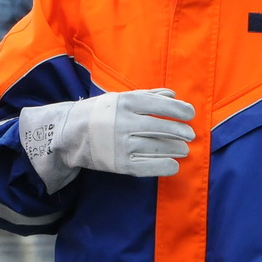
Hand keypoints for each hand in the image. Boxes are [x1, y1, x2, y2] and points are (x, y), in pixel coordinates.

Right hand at [16, 89, 194, 192]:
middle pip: (160, 127)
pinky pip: (148, 166)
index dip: (178, 110)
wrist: (70, 135)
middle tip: (190, 134)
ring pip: (157, 147)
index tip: (190, 114)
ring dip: (175, 148)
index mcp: (124, 103)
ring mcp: (121, 144)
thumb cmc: (99, 113)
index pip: (158, 105)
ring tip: (184, 149)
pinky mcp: (119, 163)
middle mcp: (124, 123)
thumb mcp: (119, 99)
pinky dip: (164, 166)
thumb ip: (147, 96)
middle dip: (180, 131)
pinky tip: (174, 165)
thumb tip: (173, 94)